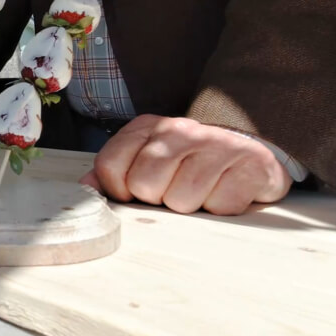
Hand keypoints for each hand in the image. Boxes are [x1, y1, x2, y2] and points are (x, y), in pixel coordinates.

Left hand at [81, 115, 291, 214]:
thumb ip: (112, 173)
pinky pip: (220, 206)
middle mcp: (180, 129)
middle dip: (158, 200)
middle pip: (144, 185)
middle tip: (176, 189)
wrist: (250, 156)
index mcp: (147, 127)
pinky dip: (221, 208)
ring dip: (191, 207)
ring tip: (202, 190)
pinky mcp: (250, 164)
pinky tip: (225, 190)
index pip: (110, 166)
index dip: (119, 191)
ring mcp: (216, 144)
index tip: (136, 193)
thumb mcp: (146, 161)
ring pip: (181, 201)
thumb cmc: (189, 165)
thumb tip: (85, 189)